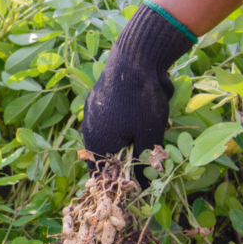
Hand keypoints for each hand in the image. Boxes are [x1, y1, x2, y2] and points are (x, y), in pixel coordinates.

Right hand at [81, 3, 193, 178]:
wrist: (136, 57)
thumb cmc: (142, 102)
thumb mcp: (149, 136)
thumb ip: (144, 162)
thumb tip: (144, 186)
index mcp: (96, 143)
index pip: (101, 172)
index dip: (118, 179)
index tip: (135, 179)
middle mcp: (89, 127)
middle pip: (107, 152)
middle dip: (128, 154)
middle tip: (149, 150)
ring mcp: (94, 109)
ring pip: (112, 132)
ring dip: (130, 134)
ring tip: (152, 124)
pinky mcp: (101, 94)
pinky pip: (114, 115)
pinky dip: (128, 117)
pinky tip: (146, 107)